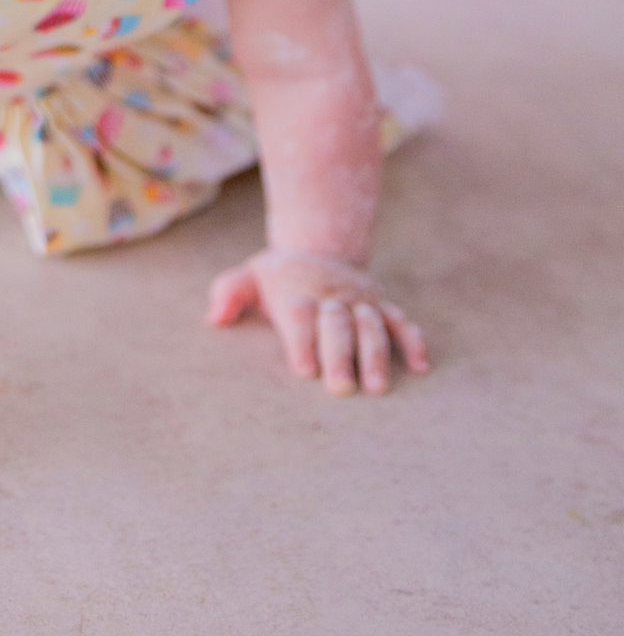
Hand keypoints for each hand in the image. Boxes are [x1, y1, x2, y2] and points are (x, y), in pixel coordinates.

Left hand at [206, 249, 429, 394]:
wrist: (319, 246)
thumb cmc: (278, 277)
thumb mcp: (249, 276)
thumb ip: (229, 292)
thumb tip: (214, 317)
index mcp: (297, 291)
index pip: (299, 314)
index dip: (302, 341)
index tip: (304, 371)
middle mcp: (331, 295)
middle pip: (337, 323)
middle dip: (340, 355)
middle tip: (341, 389)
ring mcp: (360, 299)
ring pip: (372, 325)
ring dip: (376, 354)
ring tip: (378, 387)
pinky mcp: (382, 304)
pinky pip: (401, 321)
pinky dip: (413, 341)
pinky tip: (420, 367)